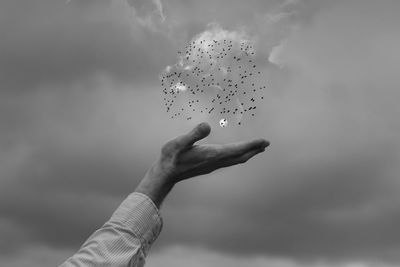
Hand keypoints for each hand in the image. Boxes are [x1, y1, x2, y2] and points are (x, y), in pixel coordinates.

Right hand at [135, 122, 269, 206]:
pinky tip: (236, 154)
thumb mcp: (179, 142)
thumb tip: (207, 125)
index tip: (264, 141)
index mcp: (212, 155)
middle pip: (240, 156)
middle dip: (254, 150)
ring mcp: (212, 165)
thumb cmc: (171, 157)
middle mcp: (215, 161)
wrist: (165, 174)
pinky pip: (229, 161)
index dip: (251, 145)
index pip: (237, 149)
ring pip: (235, 160)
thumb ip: (193, 134)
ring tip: (257, 149)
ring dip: (247, 154)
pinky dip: (238, 156)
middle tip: (266, 144)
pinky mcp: (209, 166)